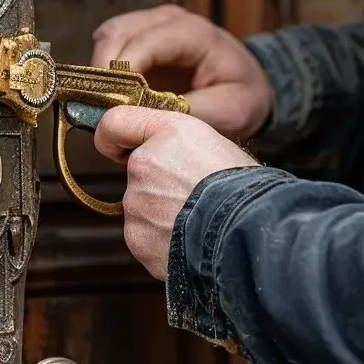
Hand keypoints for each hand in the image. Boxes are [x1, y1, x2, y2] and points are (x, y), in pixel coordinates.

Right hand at [92, 5, 272, 142]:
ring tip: (106, 105)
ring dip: (100, 70)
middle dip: (104, 73)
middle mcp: (168, 20)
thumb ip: (187, 112)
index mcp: (193, 33)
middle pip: (117, 34)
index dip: (122, 71)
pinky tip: (113, 95)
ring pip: (107, 36)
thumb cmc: (241, 95)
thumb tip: (145, 118)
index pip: (146, 42)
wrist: (248, 83)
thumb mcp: (227, 111)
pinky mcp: (139, 34)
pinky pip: (109, 44)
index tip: (111, 105)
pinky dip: (103, 68)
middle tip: (103, 111)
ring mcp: (151, 22)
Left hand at [95, 106, 259, 279]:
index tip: (117, 147)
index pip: (115, 123)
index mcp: (167, 132)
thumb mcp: (214, 144)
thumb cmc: (244, 189)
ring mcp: (137, 203)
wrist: (250, 232)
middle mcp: (144, 163)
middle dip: (158, 184)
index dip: (113, 136)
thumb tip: (159, 152)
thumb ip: (175, 143)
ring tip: (198, 219)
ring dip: (162, 214)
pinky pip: (145, 236)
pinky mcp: (137, 238)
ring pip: (142, 207)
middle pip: (137, 173)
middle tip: (194, 194)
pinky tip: (190, 239)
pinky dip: (162, 240)